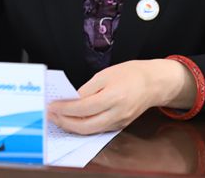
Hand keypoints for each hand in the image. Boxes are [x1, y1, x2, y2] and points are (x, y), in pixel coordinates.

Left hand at [48, 59, 194, 134]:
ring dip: (72, 127)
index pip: (83, 108)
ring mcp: (119, 122)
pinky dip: (84, 127)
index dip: (64, 108)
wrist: (153, 83)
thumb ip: (88, 89)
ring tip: (59, 119)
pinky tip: (75, 120)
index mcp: (113, 97)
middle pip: (85, 125)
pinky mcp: (120, 125)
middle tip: (51, 116)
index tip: (52, 105)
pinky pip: (99, 129)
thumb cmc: (131, 74)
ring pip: (91, 131)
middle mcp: (117, 113)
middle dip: (65, 122)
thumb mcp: (106, 74)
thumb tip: (72, 100)